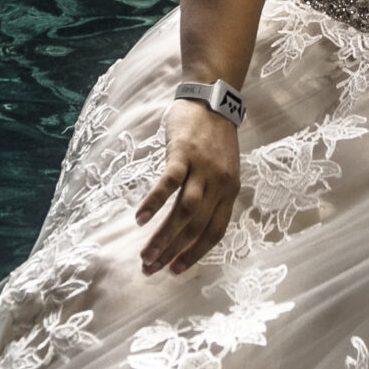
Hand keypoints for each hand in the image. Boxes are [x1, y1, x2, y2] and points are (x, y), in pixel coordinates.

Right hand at [135, 99, 240, 275]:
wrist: (213, 98)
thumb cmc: (213, 137)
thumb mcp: (222, 169)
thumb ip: (210, 194)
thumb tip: (189, 223)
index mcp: (230, 191)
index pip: (214, 232)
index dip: (195, 254)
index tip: (175, 270)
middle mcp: (220, 184)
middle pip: (196, 227)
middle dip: (173, 252)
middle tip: (151, 269)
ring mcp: (202, 168)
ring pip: (184, 212)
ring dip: (163, 236)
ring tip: (145, 255)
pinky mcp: (183, 153)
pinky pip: (168, 183)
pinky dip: (153, 202)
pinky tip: (139, 219)